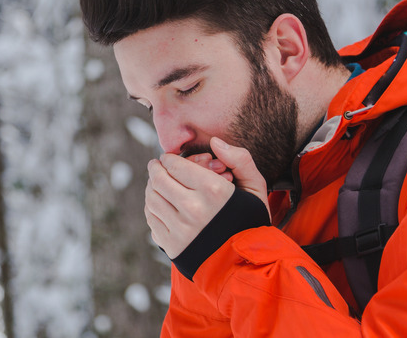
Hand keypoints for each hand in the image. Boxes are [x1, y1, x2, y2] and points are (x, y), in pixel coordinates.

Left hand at [144, 137, 268, 257]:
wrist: (246, 264)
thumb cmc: (250, 221)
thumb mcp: (255, 187)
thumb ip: (239, 159)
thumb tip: (216, 142)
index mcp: (214, 191)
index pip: (175, 165)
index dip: (169, 159)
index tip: (168, 158)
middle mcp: (193, 209)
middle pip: (158, 179)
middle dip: (155, 169)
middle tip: (156, 166)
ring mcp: (180, 229)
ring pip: (151, 198)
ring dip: (151, 187)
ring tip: (157, 183)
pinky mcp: (172, 245)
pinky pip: (152, 219)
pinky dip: (152, 208)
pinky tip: (160, 204)